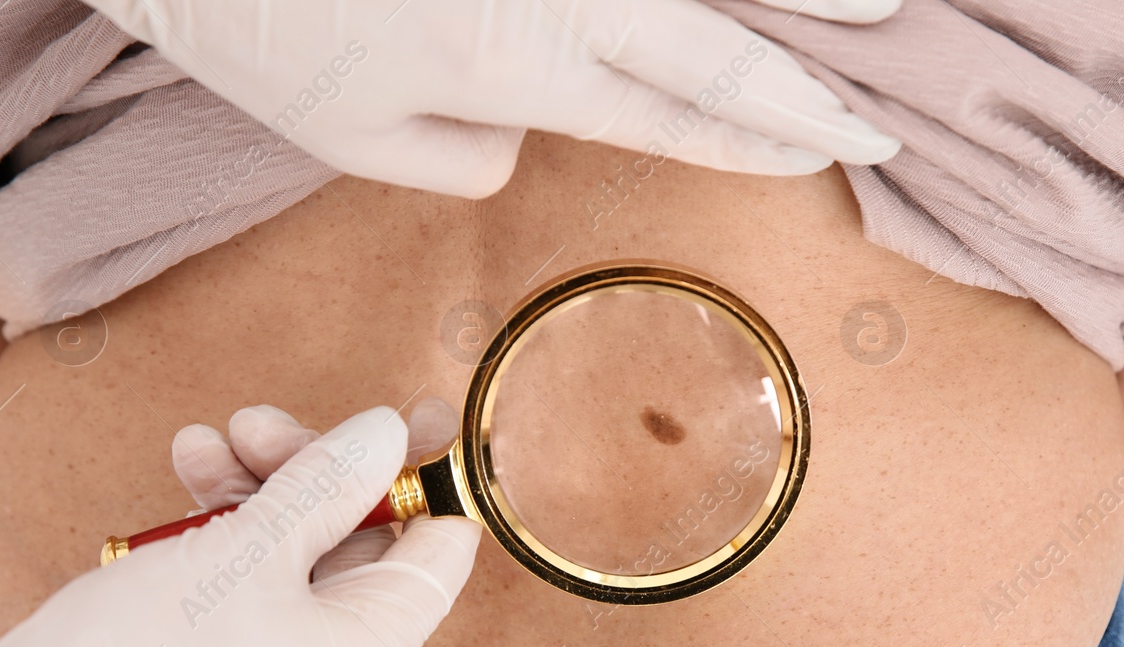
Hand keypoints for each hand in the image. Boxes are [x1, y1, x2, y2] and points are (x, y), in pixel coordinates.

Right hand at [0, 407, 479, 646]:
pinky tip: (183, 476)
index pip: (436, 556)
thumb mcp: (248, 551)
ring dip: (255, 489)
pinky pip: (240, 588)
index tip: (414, 413)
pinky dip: (218, 532)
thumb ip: (324, 487)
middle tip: (259, 422)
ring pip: (289, 559)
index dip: (429, 479)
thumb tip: (386, 435)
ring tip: (203, 441)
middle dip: (312, 473)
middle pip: (356, 547)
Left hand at [81, 0, 903, 195]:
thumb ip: (460, 155)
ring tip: (873, 11)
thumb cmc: (249, 17)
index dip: (757, 139)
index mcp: (523, 67)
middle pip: (712, 43)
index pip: (671, 113)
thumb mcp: (349, 134)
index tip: (826, 153)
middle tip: (874, 119)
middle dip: (801, 88)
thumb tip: (524, 140)